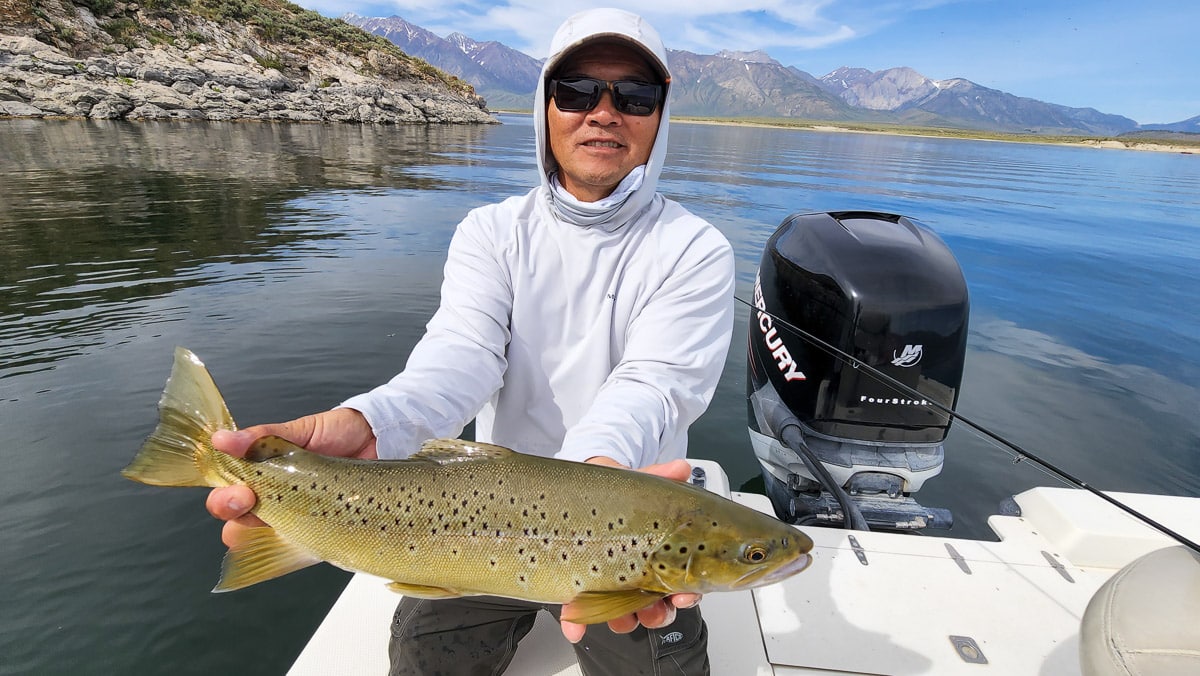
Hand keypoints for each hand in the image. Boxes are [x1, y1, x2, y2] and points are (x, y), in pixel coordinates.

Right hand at [204, 407, 376, 546]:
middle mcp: (275, 498)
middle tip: (247, 499)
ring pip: (264, 537)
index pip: (229, 493)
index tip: (239, 491)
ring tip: (266, 520)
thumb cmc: (336, 432)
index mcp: (263, 474)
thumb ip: (263, 436)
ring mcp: (299, 516)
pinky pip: (304, 548)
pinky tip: (293, 544)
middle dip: (232, 512)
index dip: (224, 498)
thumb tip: (222, 439)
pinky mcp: (325, 529)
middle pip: (238, 519)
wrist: (378, 437)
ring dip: (256, 534)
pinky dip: (293, 551)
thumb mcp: (299, 431)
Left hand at [558, 457, 702, 643]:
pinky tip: (573, 625)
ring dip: (623, 621)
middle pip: (655, 605)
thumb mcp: (639, 483)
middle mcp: (638, 574)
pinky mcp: (580, 584)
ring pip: (622, 613)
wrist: (581, 489)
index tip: (684, 595)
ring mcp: (610, 582)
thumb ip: (661, 476)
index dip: (685, 594)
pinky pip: (579, 611)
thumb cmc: (616, 493)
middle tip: (656, 612)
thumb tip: (681, 468)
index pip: (680, 582)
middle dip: (657, 614)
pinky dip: (576, 622)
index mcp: (659, 555)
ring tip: (622, 621)